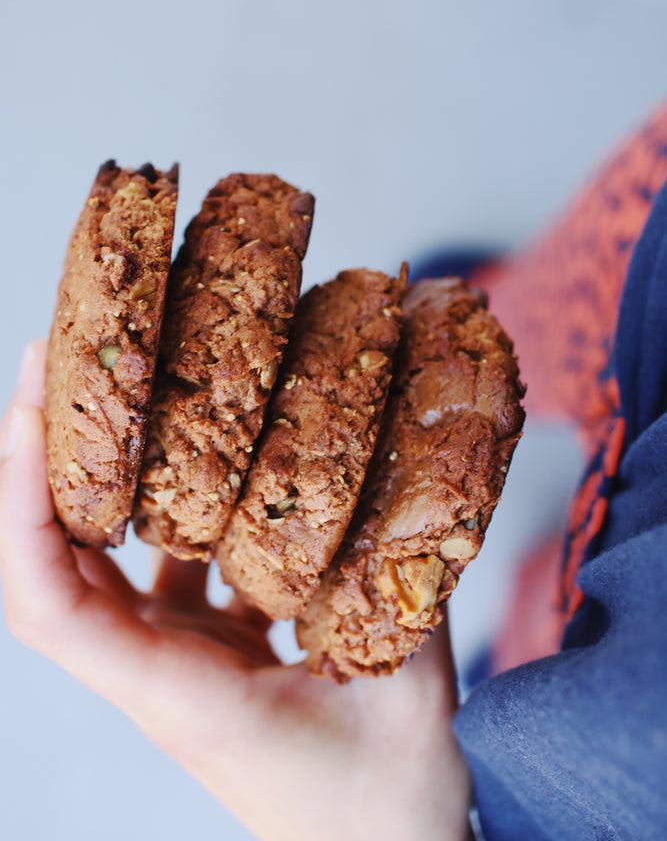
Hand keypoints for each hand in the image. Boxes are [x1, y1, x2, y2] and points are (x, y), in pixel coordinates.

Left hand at [0, 341, 471, 840]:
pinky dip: (167, 506)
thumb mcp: (405, 688)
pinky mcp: (207, 643)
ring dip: (93, 479)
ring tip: (114, 389)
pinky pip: (168, 561)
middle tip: (55, 363)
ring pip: (103, 560)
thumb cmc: (384, 801)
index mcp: (180, 691)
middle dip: (38, 464)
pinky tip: (210, 453)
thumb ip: (401, 580)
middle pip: (55, 563)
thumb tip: (414, 476)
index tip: (26, 417)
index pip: (54, 606)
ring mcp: (177, 653)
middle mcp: (157, 668)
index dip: (22, 511)